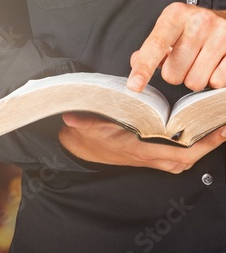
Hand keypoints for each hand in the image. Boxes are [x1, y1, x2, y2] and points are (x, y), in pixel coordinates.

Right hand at [58, 112, 225, 173]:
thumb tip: (70, 118)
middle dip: (208, 146)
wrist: (79, 148)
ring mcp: (147, 158)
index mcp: (136, 149)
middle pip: (186, 160)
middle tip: (223, 128)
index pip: (177, 154)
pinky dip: (188, 152)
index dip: (201, 145)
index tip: (217, 131)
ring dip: (200, 150)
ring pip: (182, 162)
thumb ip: (81, 121)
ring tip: (214, 133)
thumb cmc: (86, 137)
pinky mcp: (146, 156)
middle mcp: (145, 157)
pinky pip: (174, 160)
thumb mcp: (83, 126)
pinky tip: (193, 139)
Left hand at [128, 3, 225, 91]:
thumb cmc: (194, 28)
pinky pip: (216, 82)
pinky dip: (213, 79)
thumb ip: (149, 49)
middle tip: (185, 59)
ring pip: (194, 82)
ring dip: (194, 78)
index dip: (143, 69)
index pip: (155, 46)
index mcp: (176, 15)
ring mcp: (222, 34)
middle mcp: (200, 21)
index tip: (134, 86)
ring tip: (200, 61)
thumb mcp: (169, 30)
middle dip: (175, 74)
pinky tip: (215, 64)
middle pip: (173, 73)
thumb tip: (135, 62)